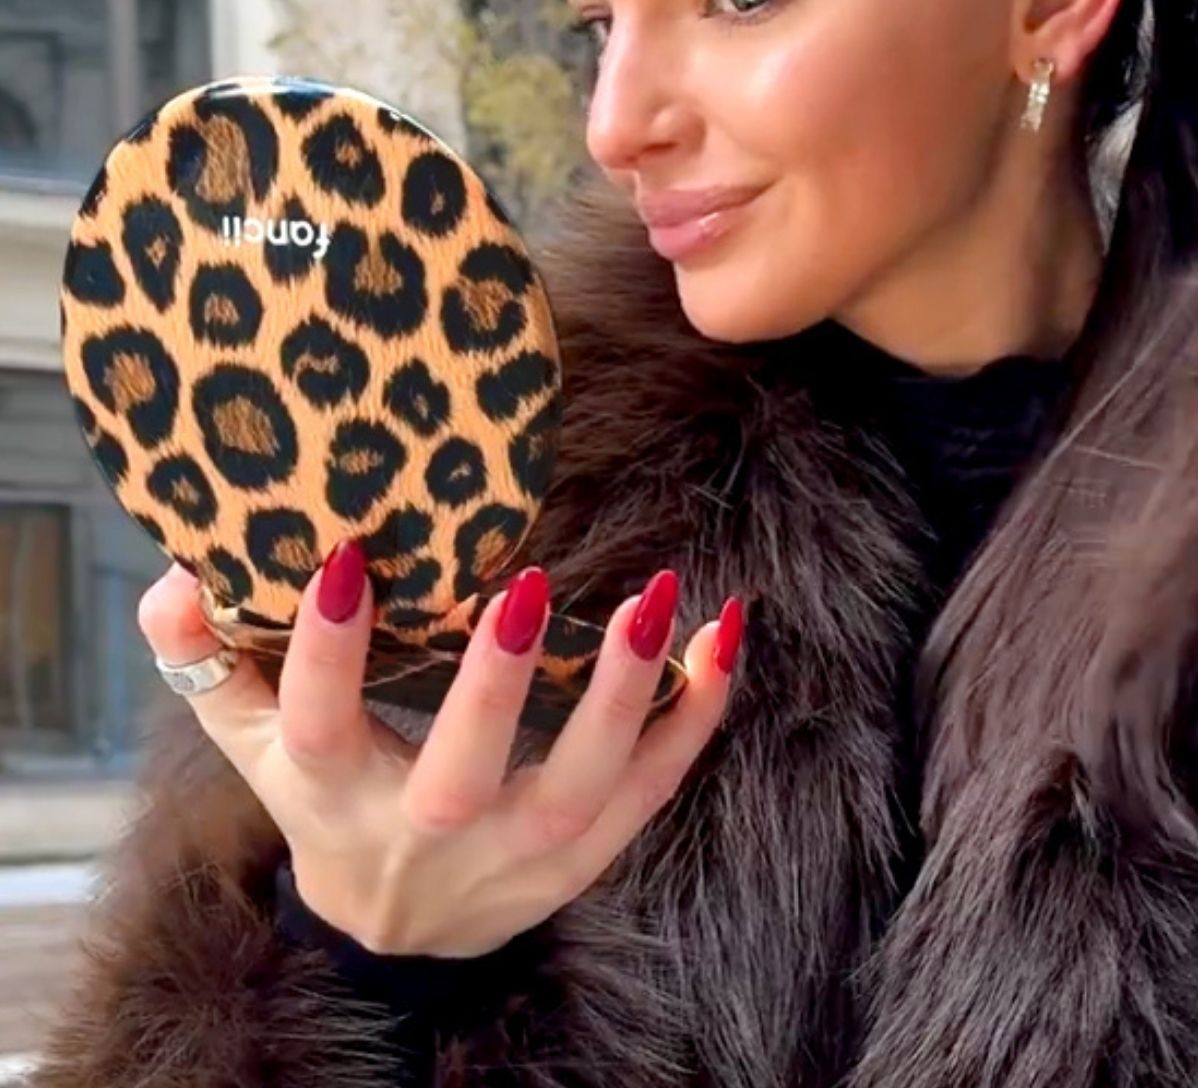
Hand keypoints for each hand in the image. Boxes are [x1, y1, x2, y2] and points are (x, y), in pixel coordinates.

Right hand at [138, 543, 742, 956]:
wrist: (403, 933)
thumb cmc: (333, 809)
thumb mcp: (262, 747)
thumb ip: (217, 664)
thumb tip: (178, 577)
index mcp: (337, 797)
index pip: (319, 728)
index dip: (324, 652)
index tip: (342, 558)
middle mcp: (430, 834)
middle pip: (462, 776)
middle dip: (495, 685)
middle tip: (529, 585)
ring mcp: (521, 854)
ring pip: (585, 785)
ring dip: (632, 695)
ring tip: (666, 600)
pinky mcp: (591, 854)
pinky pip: (657, 787)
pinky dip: (698, 715)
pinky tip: (725, 634)